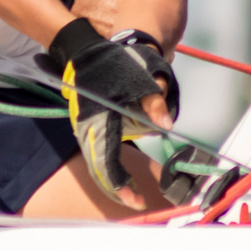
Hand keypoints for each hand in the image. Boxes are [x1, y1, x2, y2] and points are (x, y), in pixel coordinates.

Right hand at [39, 19, 169, 204]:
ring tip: (132, 192)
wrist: (88, 49)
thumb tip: (167, 124)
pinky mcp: (86, 125)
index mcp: (98, 120)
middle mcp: (86, 128)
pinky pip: (95, 153)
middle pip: (98, 169)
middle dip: (117, 188)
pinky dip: (108, 167)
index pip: (106, 162)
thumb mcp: (139, 78)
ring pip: (95, 163)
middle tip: (138, 201)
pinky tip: (122, 173)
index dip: (120, 185)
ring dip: (112, 180)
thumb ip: (153, 102)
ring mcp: (84, 127)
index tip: (137, 199)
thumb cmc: (115, 62)